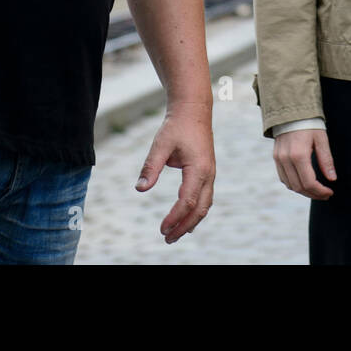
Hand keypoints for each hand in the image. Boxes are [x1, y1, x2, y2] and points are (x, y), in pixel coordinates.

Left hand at [134, 110, 214, 242]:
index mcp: (199, 169)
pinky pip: (205, 198)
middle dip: (184, 226)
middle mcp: (208, 174)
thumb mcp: (160, 145)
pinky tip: (186, 218)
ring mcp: (210, 174)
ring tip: (176, 234)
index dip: (174, 217)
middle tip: (167, 240)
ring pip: (205, 205)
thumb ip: (151, 167)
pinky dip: (196, 211)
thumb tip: (140, 190)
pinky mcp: (207, 172)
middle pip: (200, 209)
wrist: (193, 110)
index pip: (187, 201)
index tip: (161, 229)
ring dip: (191, 222)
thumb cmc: (176, 126)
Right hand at [273, 128, 335, 199]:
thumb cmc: (309, 124)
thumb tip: (332, 179)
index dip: (320, 191)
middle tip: (325, 194)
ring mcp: (279, 159)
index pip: (309, 182)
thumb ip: (326, 160)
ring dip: (304, 191)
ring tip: (316, 190)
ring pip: (290, 185)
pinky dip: (294, 184)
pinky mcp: (276, 158)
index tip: (330, 192)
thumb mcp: (321, 139)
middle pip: (299, 187)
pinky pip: (283, 178)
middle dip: (313, 194)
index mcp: (299, 155)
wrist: (291, 111)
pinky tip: (304, 183)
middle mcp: (286, 159)